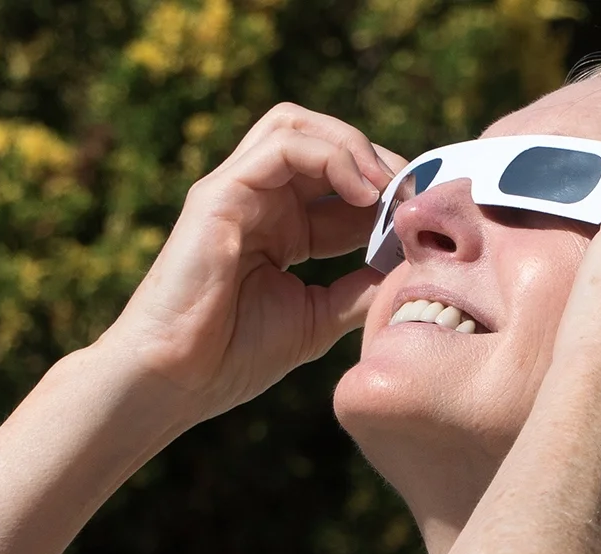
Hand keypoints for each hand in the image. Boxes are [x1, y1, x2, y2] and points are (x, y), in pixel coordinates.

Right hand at [97, 104, 402, 429]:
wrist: (176, 380)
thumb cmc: (232, 356)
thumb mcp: (318, 318)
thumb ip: (360, 290)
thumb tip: (410, 270)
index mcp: (282, 227)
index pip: (341, 183)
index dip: (388, 190)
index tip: (424, 215)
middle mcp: (259, 199)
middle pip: (322, 140)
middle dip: (376, 158)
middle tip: (414, 193)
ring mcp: (236, 191)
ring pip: (298, 126)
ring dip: (354, 147)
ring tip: (389, 187)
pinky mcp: (220, 194)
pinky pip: (282, 146)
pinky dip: (332, 156)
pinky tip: (363, 193)